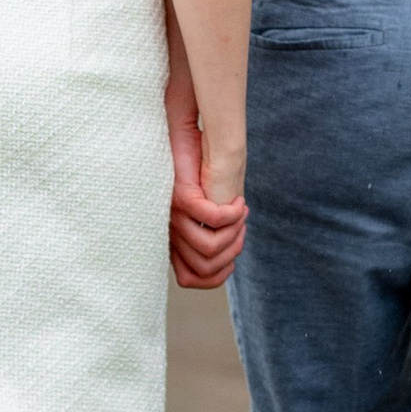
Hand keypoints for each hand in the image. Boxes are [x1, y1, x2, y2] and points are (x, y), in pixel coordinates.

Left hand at [167, 98, 247, 289]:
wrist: (186, 132)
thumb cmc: (201, 169)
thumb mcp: (210, 206)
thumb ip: (213, 231)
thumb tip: (229, 254)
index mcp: (174, 237)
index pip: (189, 279)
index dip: (218, 274)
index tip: (232, 252)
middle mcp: (170, 230)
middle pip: (206, 268)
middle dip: (233, 251)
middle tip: (240, 226)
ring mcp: (174, 214)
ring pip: (210, 248)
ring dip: (235, 233)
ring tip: (239, 212)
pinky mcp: (181, 196)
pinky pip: (212, 220)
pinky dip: (233, 215)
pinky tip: (239, 202)